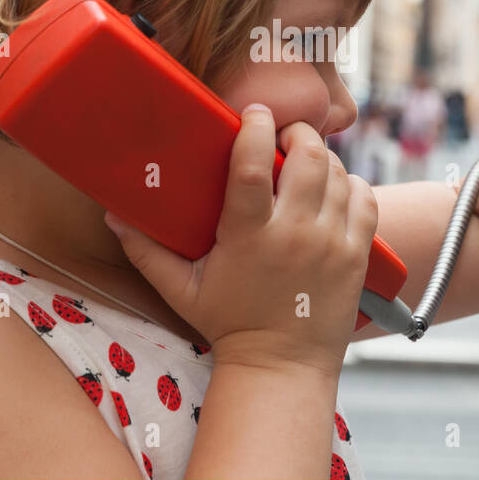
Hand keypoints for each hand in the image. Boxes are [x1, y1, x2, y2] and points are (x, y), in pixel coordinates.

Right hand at [103, 105, 376, 375]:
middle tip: (283, 137)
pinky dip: (352, 185)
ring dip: (323, 159)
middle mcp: (295, 235)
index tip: (253, 113)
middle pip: (309, 158)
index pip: (254, 166)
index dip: (256, 129)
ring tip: (305, 165)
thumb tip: (112, 215)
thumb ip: (146, 250)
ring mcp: (331, 244)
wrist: (282, 366)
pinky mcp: (357, 255)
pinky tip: (334, 189)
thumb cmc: (229, 323)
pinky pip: (365, 199)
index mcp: (249, 236)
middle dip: (298, 134)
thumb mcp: (181, 289)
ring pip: (339, 173)